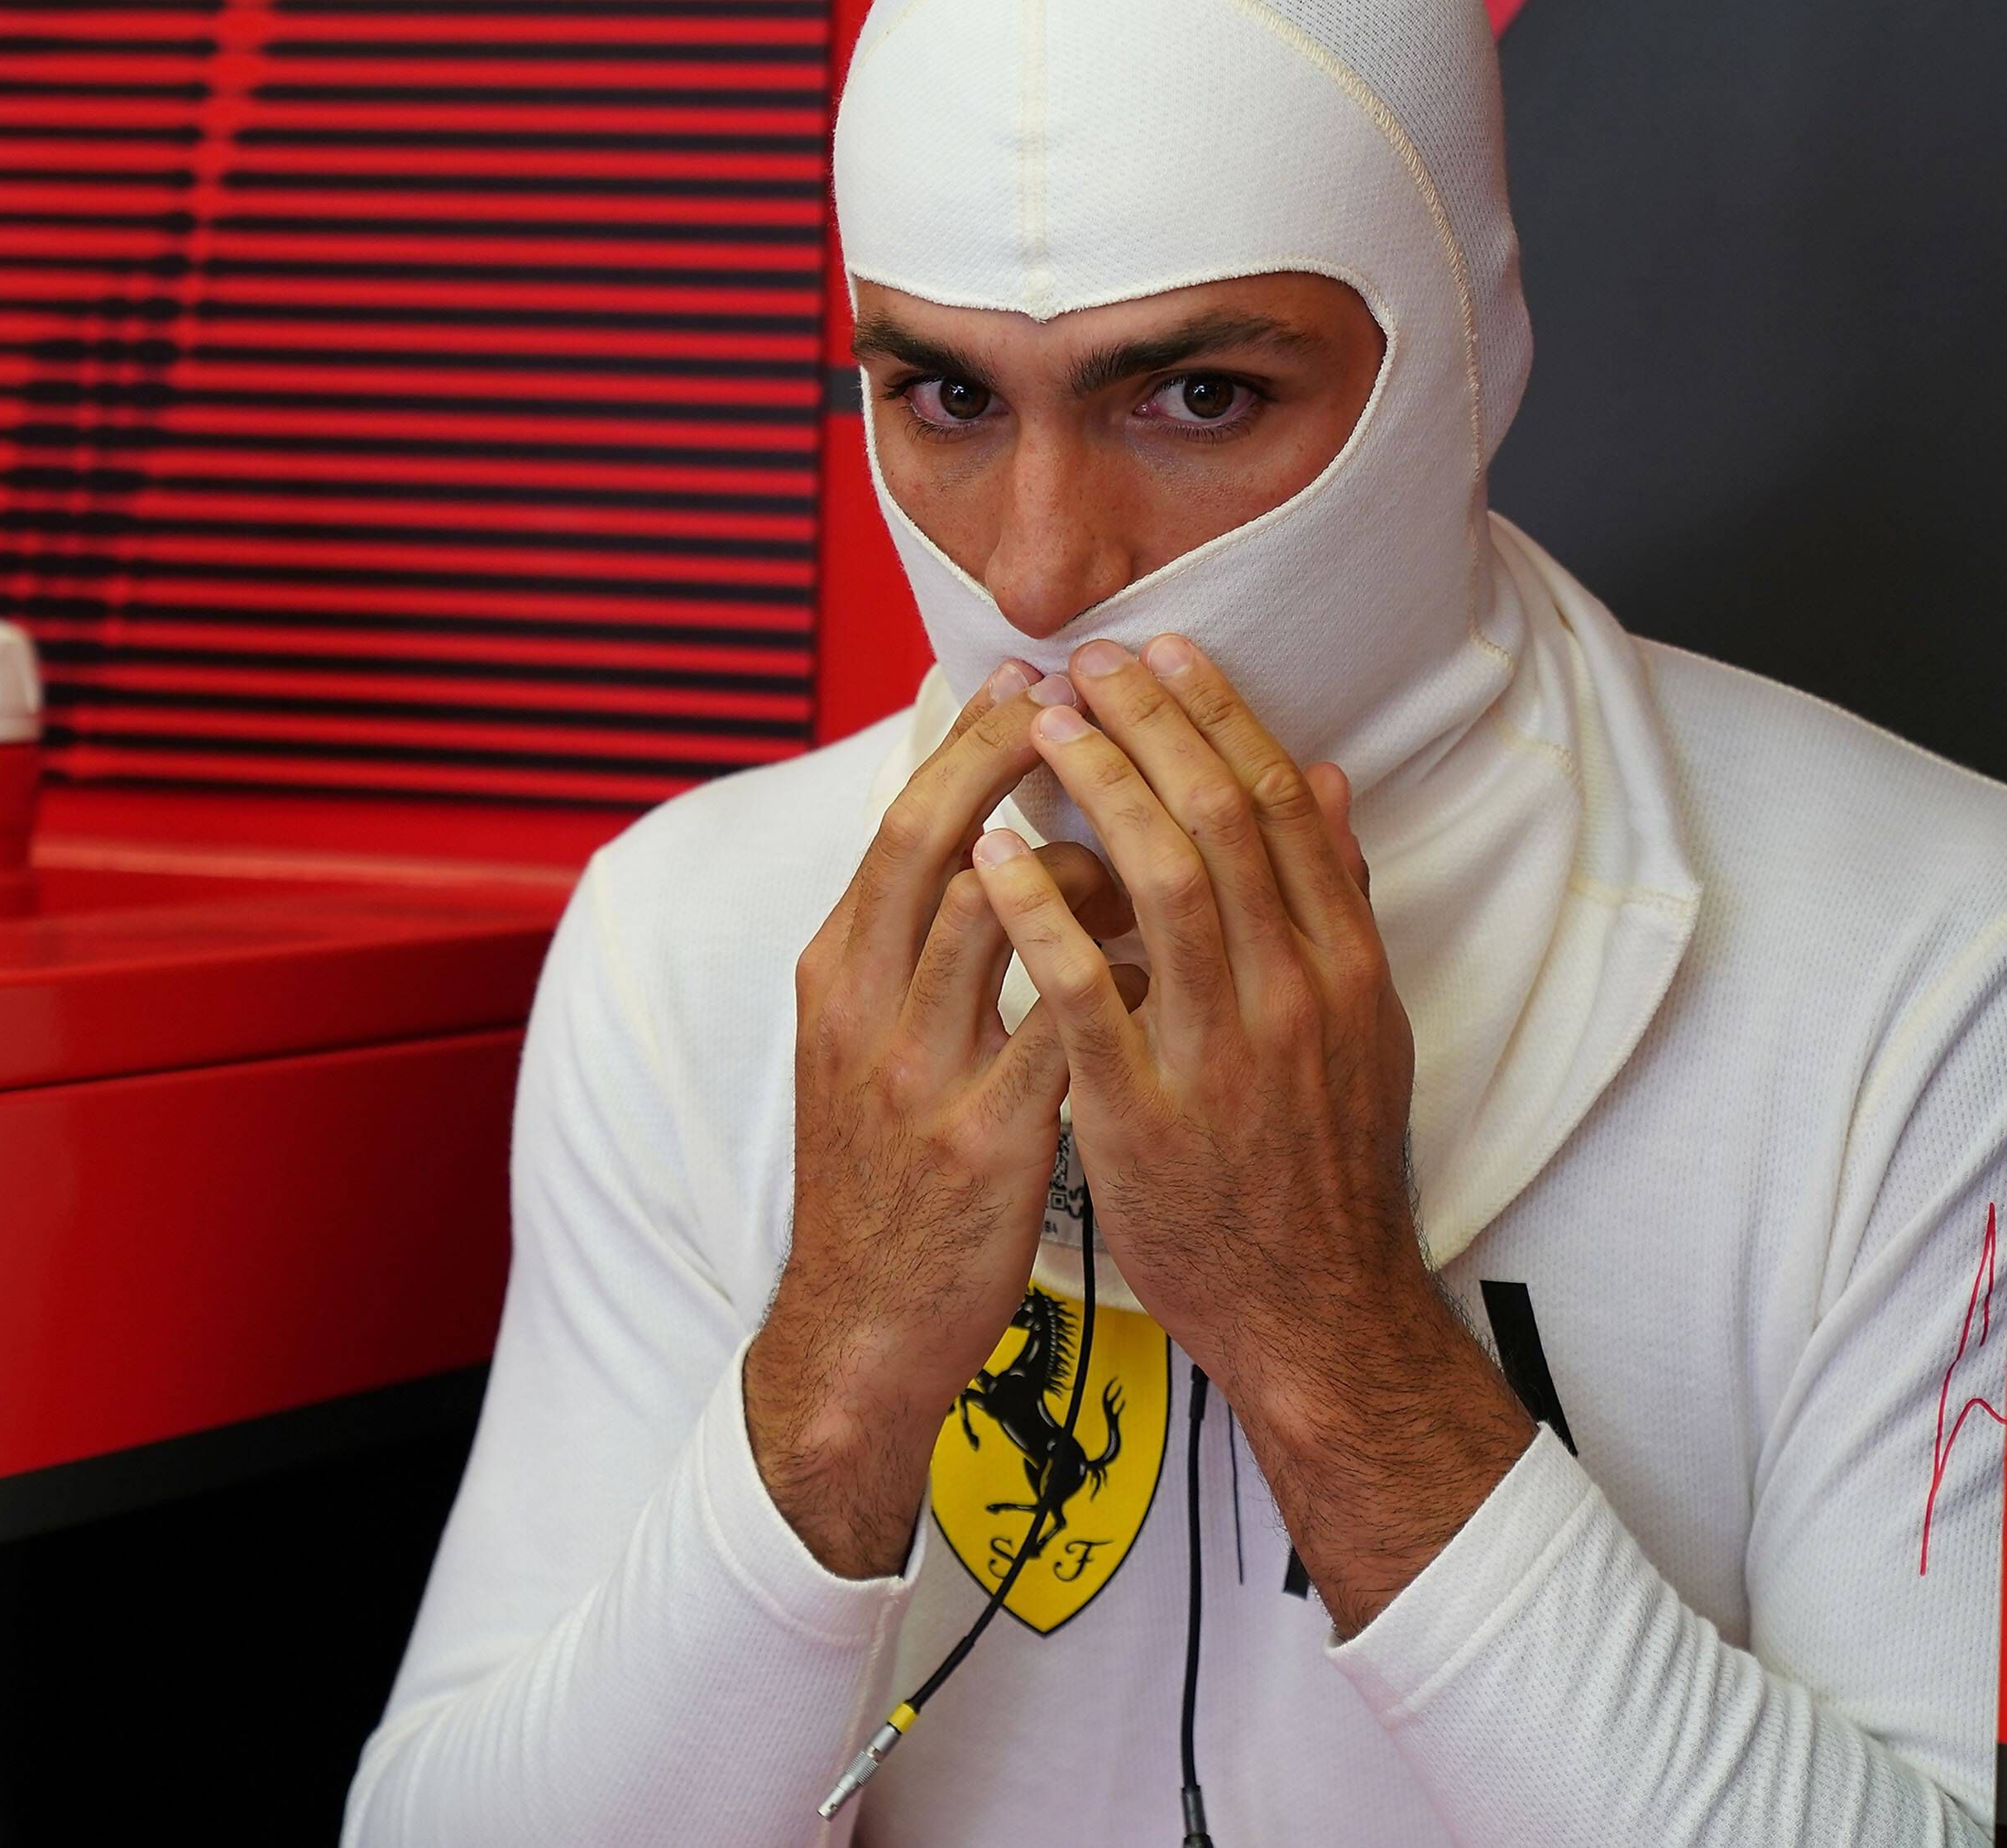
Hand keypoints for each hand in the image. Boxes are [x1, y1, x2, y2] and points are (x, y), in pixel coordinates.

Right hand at [743, 662, 1137, 1577]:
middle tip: (1099, 696)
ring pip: (1003, 912)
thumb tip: (971, 828)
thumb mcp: (867, 1043)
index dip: (971, 738)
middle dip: (1020, 753)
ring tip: (1154, 836)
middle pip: (938, 835)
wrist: (860, 1330)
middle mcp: (863, 1006)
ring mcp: (919, 1072)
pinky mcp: (982, 1139)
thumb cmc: (887, 1173)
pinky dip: (1123, 970)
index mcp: (835, 970)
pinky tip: (1171, 955)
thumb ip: (911, 941)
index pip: (902, 817)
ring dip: (1090, 856)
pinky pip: (1069, 1022)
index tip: (1035, 676)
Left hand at [970, 636, 1534, 1632]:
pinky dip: (1041, 916)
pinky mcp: (1146, 1117)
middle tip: (1090, 660)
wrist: (1315, 1313)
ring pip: (1165, 885)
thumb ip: (1340, 902)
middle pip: (1222, 822)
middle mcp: (1293, 995)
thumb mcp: (1363, 1026)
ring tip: (1041, 727)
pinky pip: (1084, 996)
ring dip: (1099, 791)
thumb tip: (1329, 778)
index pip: (1281, 805)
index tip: (1166, 649)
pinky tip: (996, 859)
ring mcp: (1223, 1055)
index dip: (1220, 716)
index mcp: (1344, 965)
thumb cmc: (1323, 1164)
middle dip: (1152, 725)